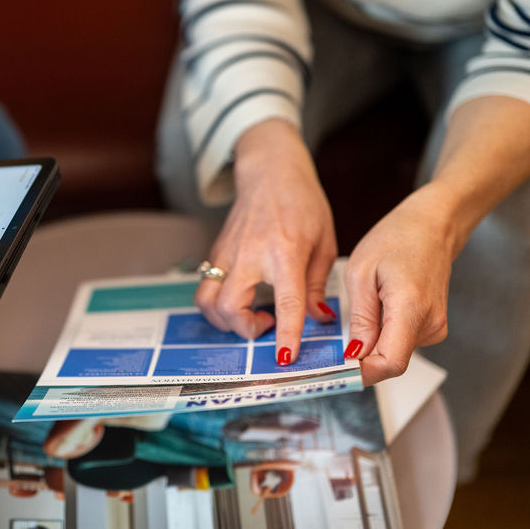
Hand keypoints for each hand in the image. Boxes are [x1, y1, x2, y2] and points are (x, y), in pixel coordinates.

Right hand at [195, 120, 337, 363]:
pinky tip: (241, 299)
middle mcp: (249, 254)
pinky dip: (218, 303)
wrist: (269, 171)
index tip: (285, 358)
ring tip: (250, 315)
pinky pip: (206, 287)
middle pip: (228, 306)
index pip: (285, 301)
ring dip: (224, 320)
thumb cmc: (302, 203)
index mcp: (284, 251)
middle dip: (244, 329)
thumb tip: (317, 318)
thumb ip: (317, 285)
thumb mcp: (323, 242)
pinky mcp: (215, 253)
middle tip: (266, 325)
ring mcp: (226, 253)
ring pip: (207, 300)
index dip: (286, 333)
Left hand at [343, 185, 454, 383]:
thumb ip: (361, 319)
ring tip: (357, 311)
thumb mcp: (362, 274)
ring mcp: (435, 326)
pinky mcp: (431, 325)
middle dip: (359, 359)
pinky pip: (401, 340)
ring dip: (370, 343)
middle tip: (329, 349)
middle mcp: (430, 324)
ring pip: (393, 351)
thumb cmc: (396, 239)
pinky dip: (381, 334)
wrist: (432, 226)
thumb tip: (354, 356)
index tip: (334, 372)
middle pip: (389, 360)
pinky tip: (373, 310)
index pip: (390, 363)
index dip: (361, 373)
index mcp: (412, 309)